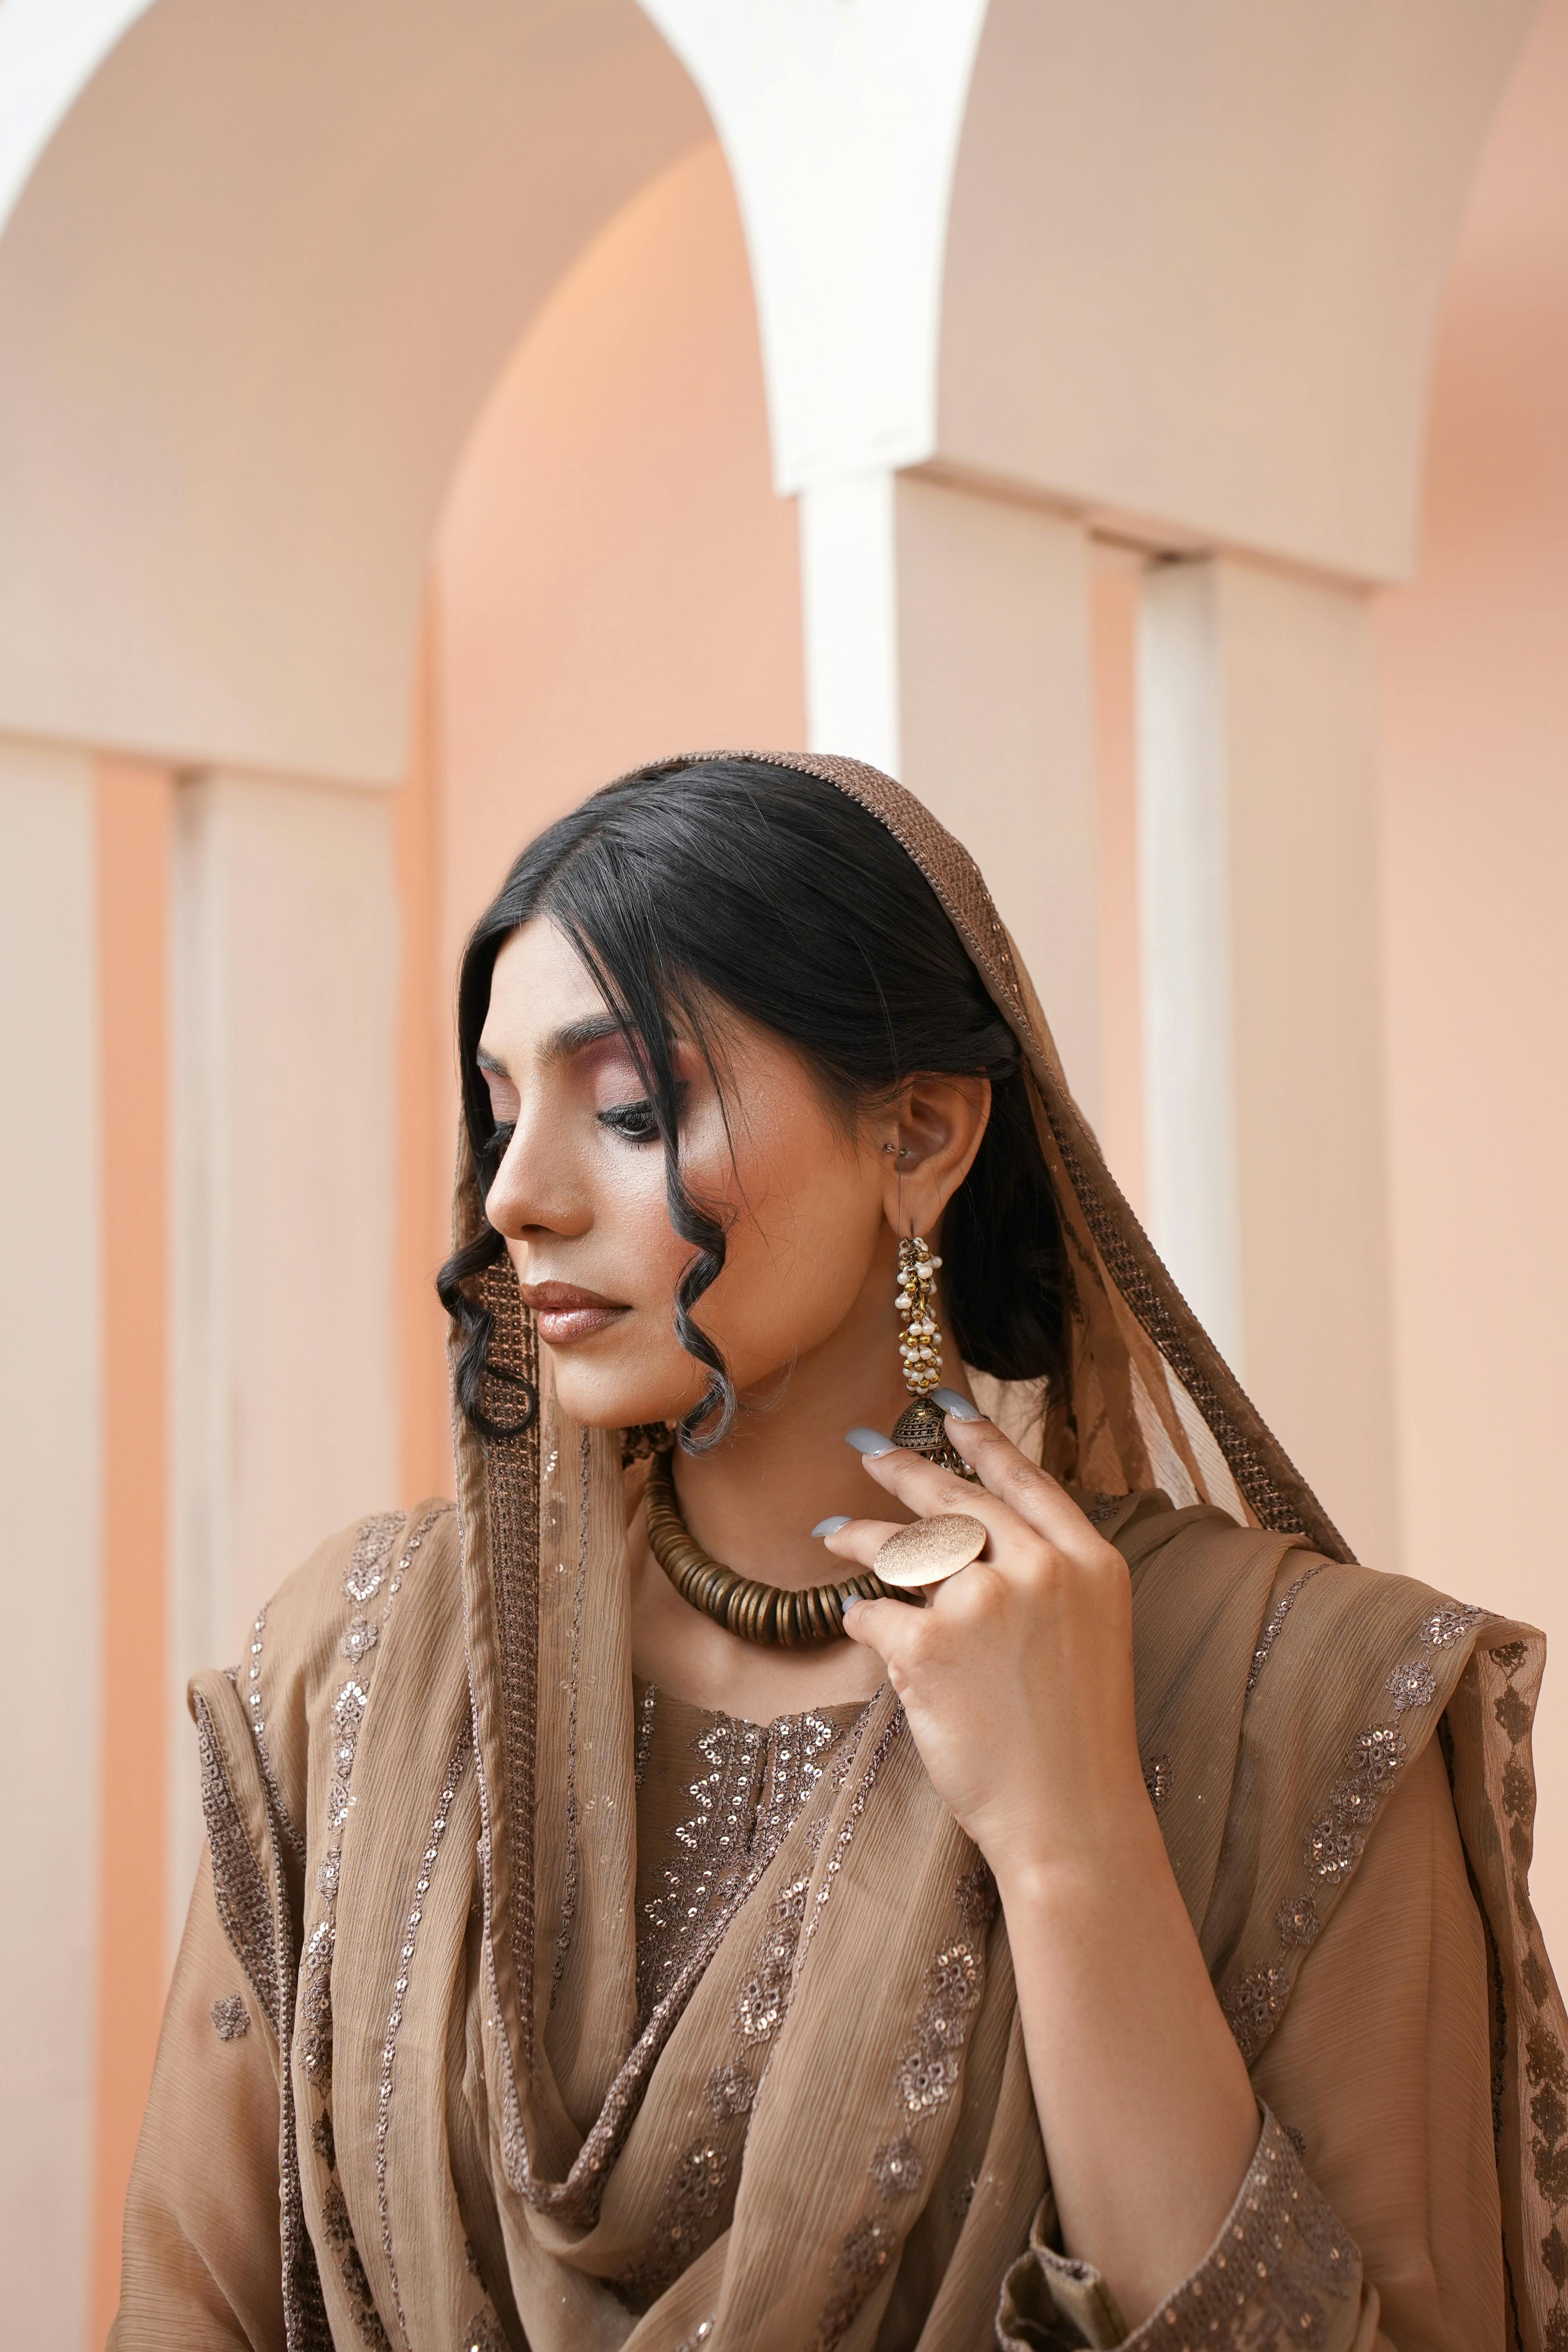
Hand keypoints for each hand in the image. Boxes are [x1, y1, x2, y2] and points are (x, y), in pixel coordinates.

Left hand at [825, 1411, 1154, 1893]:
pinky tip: (850, 1618)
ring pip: (906, 1550)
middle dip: (906, 1470)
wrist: (1071, 1819)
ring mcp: (983, 1603)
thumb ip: (1047, 1579)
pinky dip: (860, 1620)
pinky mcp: (929, 1646)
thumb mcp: (1089, 1637)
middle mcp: (1040, 1569)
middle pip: (959, 1500)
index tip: (951, 1413)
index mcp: (1090, 1564)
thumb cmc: (1078, 1741)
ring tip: (831, 1531)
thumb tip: (978, 1539)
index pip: (1028, 1483)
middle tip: (869, 1451)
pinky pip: (876, 1617)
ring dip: (862, 1537)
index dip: (986, 1445)